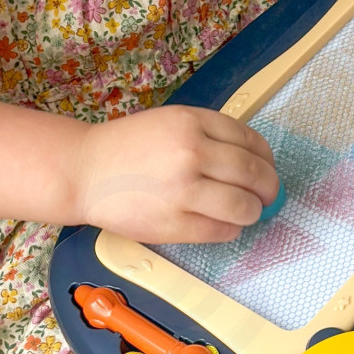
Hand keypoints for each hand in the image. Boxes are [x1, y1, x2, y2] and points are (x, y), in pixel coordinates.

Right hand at [73, 106, 279, 243]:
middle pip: (253, 174)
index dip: (266, 158)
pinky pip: (220, 230)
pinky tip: (225, 225)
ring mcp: (183, 190)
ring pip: (243, 206)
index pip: (250, 141)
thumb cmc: (128, 147)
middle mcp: (191, 153)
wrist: (85, 171)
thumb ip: (209, 134)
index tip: (267, 168)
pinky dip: (231, 229)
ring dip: (253, 212)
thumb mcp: (171, 122)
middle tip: (268, 195)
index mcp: (192, 123)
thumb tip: (254, 161)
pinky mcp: (174, 223)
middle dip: (268, 188)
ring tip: (247, 212)